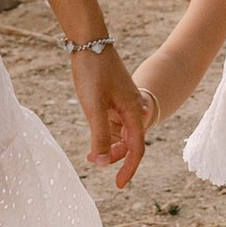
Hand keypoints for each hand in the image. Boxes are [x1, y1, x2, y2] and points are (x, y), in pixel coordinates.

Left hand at [70, 42, 145, 183]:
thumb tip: (104, 163)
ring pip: (121, 132)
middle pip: (130, 142)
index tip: (118, 185)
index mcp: (135, 112)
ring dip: (108, 145)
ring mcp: (125, 103)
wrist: (89, 41)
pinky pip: (114, 121)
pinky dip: (105, 132)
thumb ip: (100, 137)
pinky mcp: (115, 97)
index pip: (137, 148)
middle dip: (115, 156)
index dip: (129, 168)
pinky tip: (92, 136)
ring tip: (89, 155)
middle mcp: (134, 108)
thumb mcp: (94, 108)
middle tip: (94, 163)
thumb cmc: (93, 72)